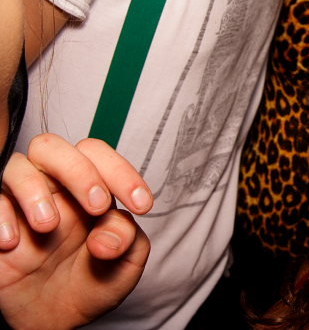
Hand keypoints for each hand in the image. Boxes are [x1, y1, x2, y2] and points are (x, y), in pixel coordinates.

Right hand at [0, 135, 151, 327]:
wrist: (56, 319)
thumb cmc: (92, 281)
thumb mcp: (124, 265)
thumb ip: (128, 240)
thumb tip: (105, 237)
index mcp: (90, 188)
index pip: (98, 157)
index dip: (121, 173)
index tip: (141, 205)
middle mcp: (53, 188)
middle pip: (54, 148)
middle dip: (80, 171)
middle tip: (96, 206)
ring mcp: (21, 204)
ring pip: (18, 166)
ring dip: (35, 191)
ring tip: (49, 227)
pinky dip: (1, 216)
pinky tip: (13, 243)